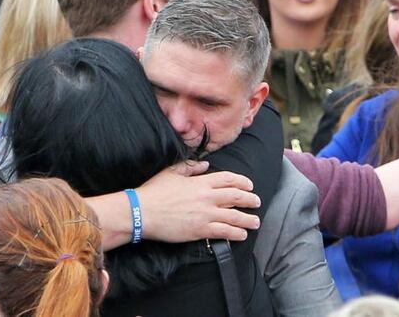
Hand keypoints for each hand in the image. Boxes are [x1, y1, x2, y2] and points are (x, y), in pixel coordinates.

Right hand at [137, 166, 260, 242]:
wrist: (142, 212)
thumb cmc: (154, 191)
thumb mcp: (171, 172)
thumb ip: (190, 167)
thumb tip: (205, 164)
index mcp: (200, 182)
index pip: (228, 179)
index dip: (242, 181)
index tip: (249, 185)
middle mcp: (207, 197)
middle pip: (236, 196)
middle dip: (250, 199)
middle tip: (257, 202)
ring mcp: (205, 214)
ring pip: (234, 216)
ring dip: (248, 219)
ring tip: (255, 222)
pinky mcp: (200, 230)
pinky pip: (224, 232)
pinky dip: (236, 233)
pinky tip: (242, 235)